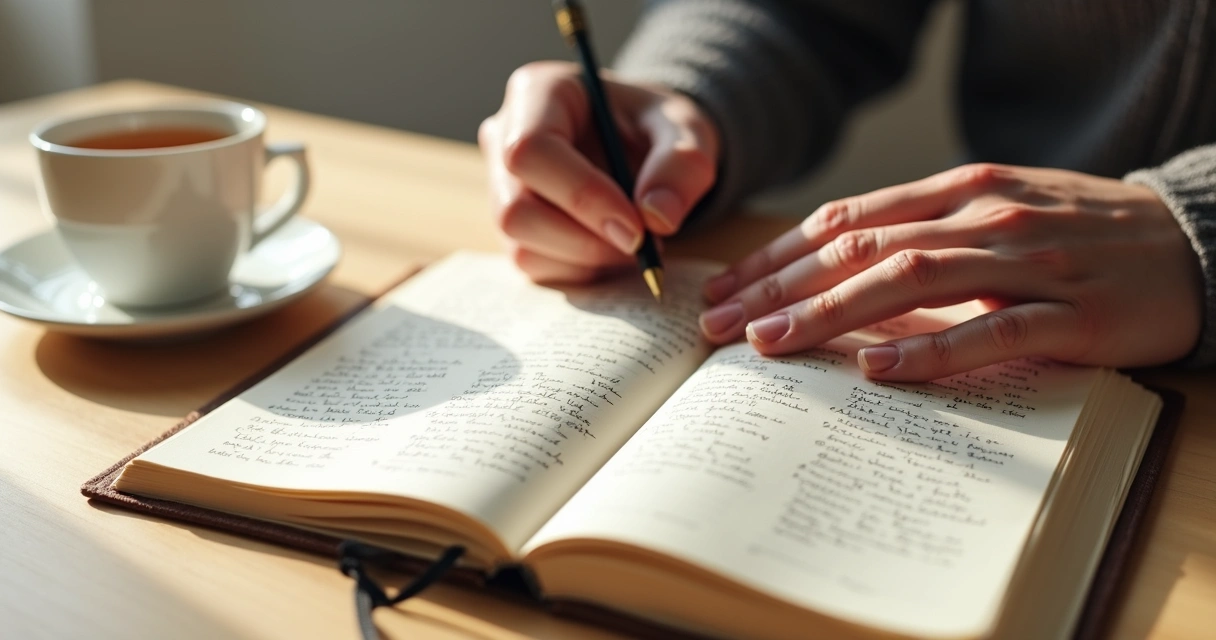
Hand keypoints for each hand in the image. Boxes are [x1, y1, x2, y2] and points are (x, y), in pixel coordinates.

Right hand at [479, 61, 718, 281]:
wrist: (643, 147)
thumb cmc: (656, 127)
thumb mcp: (687, 129)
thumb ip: (683, 164)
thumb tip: (658, 217)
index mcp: (537, 93)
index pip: (530, 151)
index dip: (581, 195)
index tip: (636, 227)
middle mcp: (504, 138)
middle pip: (516, 209)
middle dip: (585, 240)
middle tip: (641, 246)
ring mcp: (501, 186)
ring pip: (523, 245)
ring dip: (587, 259)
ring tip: (635, 243)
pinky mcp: (512, 228)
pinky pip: (535, 265)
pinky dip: (581, 270)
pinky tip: (612, 249)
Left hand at [698, 163, 1203, 379]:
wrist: (1193, 244)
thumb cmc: (1078, 234)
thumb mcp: (993, 216)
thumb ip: (920, 235)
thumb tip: (832, 274)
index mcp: (958, 190)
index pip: (845, 220)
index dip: (778, 255)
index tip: (727, 290)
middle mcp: (982, 216)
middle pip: (859, 249)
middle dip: (780, 287)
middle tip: (720, 327)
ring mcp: (1026, 262)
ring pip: (908, 281)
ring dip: (830, 313)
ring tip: (772, 344)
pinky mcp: (1069, 314)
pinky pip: (990, 332)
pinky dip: (929, 350)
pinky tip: (874, 368)